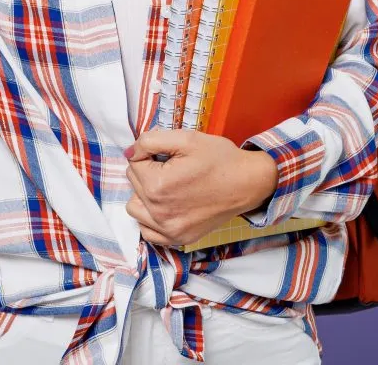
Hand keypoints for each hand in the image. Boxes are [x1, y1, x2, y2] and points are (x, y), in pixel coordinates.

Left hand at [123, 129, 277, 247]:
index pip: (133, 162)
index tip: (170, 155)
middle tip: (174, 169)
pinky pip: (147, 231)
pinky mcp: (178, 239)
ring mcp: (168, 230)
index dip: (150, 153)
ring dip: (144, 195)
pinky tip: (167, 207)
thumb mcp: (186, 138)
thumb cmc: (219, 159)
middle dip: (148, 172)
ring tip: (168, 187)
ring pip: (134, 208)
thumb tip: (130, 152)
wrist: (247, 183)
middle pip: (133, 184)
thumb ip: (150, 140)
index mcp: (157, 185)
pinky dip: (151, 219)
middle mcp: (159, 212)